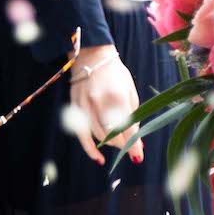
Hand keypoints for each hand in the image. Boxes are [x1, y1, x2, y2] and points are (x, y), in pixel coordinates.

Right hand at [65, 45, 142, 164]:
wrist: (91, 57)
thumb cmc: (115, 73)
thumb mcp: (130, 90)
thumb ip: (133, 114)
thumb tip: (137, 137)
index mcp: (117, 97)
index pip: (126, 128)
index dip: (133, 144)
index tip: (138, 157)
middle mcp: (99, 103)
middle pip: (112, 134)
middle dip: (123, 143)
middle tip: (131, 145)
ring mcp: (85, 107)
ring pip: (99, 136)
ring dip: (111, 144)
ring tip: (119, 143)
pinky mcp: (75, 108)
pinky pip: (82, 135)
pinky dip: (90, 149)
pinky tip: (99, 158)